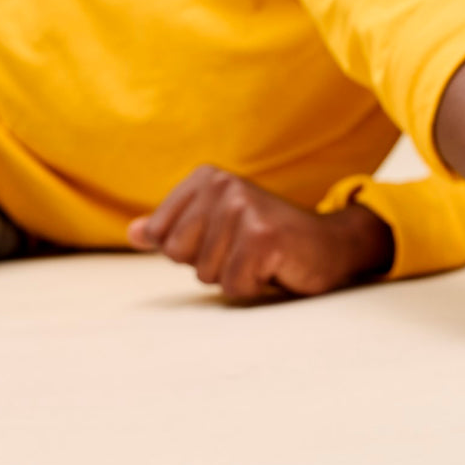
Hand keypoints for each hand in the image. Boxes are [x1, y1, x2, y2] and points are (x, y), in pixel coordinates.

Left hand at [127, 165, 393, 299]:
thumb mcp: (218, 229)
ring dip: (235, 276)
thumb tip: (133, 233)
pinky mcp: (262, 237)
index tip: (226, 239)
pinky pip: (232, 285)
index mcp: (207, 178)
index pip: (160, 236)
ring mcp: (244, 208)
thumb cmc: (268, 240)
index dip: (191, 251)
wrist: (331, 246)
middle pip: (177, 254)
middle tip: (246, 251)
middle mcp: (224, 185)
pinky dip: (253, 287)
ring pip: (205, 273)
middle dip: (210, 265)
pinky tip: (275, 267)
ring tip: (262, 258)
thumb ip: (175, 229)